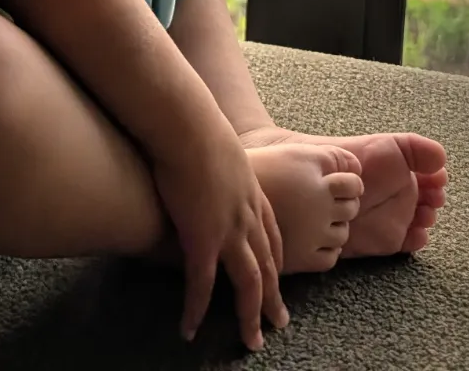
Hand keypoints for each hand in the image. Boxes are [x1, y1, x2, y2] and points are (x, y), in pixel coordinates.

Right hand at [152, 120, 287, 351]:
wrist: (189, 126)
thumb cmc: (198, 127)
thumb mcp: (221, 146)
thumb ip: (220, 161)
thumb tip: (209, 161)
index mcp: (253, 194)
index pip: (272, 237)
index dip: (276, 262)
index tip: (278, 280)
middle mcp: (247, 217)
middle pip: (268, 266)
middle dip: (273, 298)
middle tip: (279, 323)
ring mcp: (228, 231)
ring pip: (248, 284)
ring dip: (250, 316)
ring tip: (252, 341)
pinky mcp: (201, 239)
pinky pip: (201, 285)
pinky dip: (196, 310)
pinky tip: (189, 329)